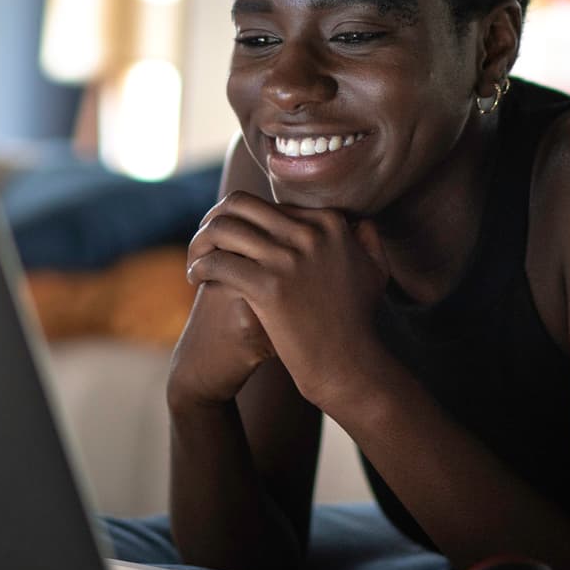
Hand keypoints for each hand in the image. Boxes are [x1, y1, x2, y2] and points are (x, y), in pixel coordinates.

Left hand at [183, 191, 392, 417]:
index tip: (232, 235)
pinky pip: (219, 262)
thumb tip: (358, 222)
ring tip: (195, 259)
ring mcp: (289, 259)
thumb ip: (366, 240)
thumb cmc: (357, 323)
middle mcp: (310, 234)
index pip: (270, 203)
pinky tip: (196, 279)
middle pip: (241, 205)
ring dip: (200, 241)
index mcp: (329, 223)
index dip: (244, 217)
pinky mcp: (270, 287)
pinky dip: (200, 266)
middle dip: (214, 218)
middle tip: (204, 240)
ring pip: (223, 228)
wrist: (349, 366)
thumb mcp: (374, 273)